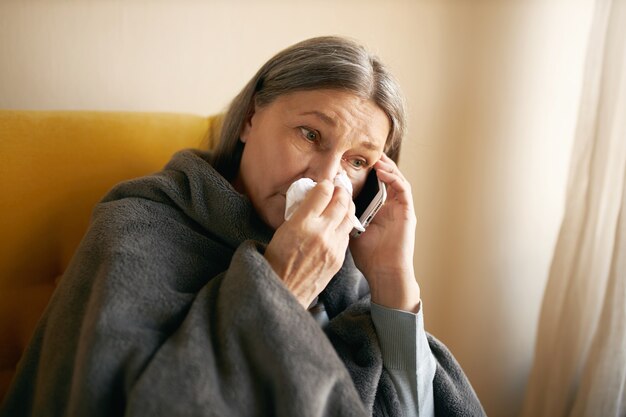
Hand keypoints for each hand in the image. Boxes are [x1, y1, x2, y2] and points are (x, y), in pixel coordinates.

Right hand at [265, 180, 355, 308]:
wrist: (284, 289)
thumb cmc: (277, 260)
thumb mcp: (283, 230)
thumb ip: (301, 214)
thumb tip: (313, 200)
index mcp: (302, 223)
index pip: (322, 193)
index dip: (326, 185)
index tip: (326, 183)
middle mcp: (320, 232)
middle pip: (340, 202)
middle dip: (341, 191)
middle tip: (340, 187)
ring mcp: (332, 246)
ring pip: (349, 218)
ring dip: (348, 206)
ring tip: (344, 201)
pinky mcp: (339, 258)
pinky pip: (346, 235)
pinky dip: (345, 225)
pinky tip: (340, 222)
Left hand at [350, 153, 420, 312]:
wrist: (384, 273)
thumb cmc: (368, 256)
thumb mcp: (351, 230)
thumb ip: (345, 215)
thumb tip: (327, 202)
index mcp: (378, 209)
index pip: (374, 183)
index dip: (366, 171)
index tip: (352, 160)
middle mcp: (391, 206)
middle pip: (387, 177)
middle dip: (377, 163)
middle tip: (364, 152)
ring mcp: (400, 208)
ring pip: (396, 179)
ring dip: (386, 166)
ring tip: (374, 158)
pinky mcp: (408, 212)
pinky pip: (403, 189)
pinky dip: (394, 178)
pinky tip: (382, 172)